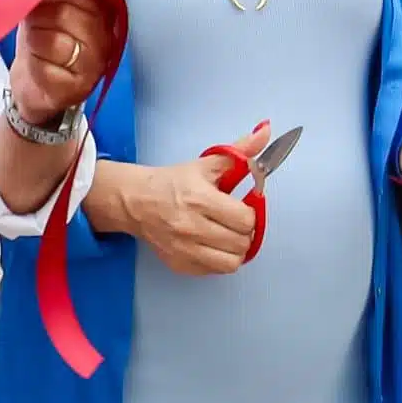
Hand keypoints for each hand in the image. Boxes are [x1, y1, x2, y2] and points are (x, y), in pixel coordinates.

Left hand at [7, 0, 113, 119]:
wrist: (35, 86)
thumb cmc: (44, 40)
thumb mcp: (46, 7)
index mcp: (103, 13)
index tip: (41, 0)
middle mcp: (105, 40)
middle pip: (63, 14)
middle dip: (38, 17)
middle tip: (36, 26)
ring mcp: (93, 67)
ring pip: (52, 41)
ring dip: (33, 40)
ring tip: (36, 47)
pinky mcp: (76, 89)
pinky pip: (44, 68)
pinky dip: (32, 64)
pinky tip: (38, 66)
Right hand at [95, 155, 262, 274]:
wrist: (135, 201)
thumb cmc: (173, 182)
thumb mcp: (206, 163)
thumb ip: (240, 151)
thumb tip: (266, 131)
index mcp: (200, 200)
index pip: (245, 219)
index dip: (249, 214)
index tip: (242, 207)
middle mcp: (192, 228)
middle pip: (241, 243)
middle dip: (244, 232)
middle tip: (234, 222)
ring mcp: (185, 250)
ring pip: (230, 263)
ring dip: (235, 250)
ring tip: (227, 237)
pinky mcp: (180, 265)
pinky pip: (213, 271)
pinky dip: (218, 260)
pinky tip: (212, 246)